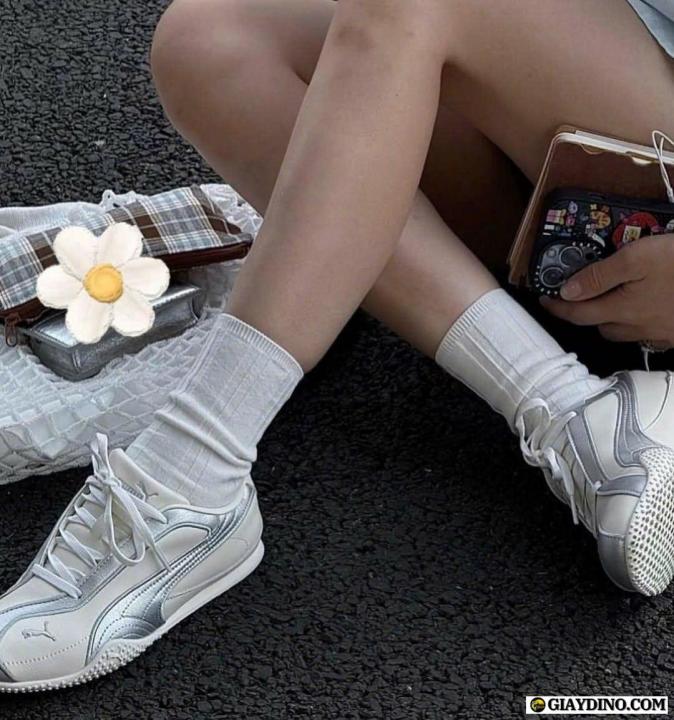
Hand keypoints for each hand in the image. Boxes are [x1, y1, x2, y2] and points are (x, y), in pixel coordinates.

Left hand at [540, 234, 673, 347]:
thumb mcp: (636, 257)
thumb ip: (599, 275)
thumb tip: (567, 292)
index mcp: (622, 309)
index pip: (578, 314)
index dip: (557, 307)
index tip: (544, 299)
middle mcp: (638, 328)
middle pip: (600, 327)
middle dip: (585, 314)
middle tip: (578, 296)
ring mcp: (659, 334)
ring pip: (623, 333)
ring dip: (611, 320)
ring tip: (609, 300)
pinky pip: (647, 335)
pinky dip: (637, 325)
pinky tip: (643, 309)